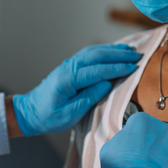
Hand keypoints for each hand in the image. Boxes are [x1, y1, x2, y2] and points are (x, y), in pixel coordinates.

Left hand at [12, 44, 141, 136]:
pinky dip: (104, 51)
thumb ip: (88, 97)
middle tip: (138, 56)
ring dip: (113, 50)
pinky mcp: (71, 67)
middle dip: (119, 55)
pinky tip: (114, 51)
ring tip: (131, 51)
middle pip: (97, 55)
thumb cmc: (48, 117)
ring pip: (94, 52)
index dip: (116, 68)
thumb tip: (107, 84)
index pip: (97, 70)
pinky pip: (90, 54)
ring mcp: (69, 65)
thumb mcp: (69, 114)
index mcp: (67, 79)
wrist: (29, 112)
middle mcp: (68, 67)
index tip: (133, 67)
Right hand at [99, 113, 167, 167]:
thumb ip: (121, 142)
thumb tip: (124, 146)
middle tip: (140, 161)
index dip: (133, 137)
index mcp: (143, 120)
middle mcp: (163, 128)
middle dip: (150, 147)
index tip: (129, 148)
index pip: (138, 125)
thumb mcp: (110, 147)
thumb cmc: (120, 165)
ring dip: (161, 159)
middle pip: (156, 136)